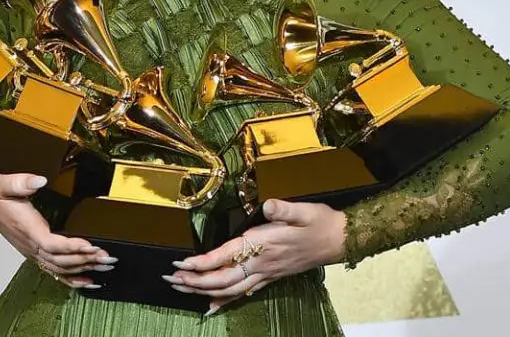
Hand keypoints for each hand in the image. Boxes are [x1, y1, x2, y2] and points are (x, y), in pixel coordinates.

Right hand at [0, 172, 116, 288]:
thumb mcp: (3, 182)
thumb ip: (20, 182)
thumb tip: (39, 180)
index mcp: (27, 228)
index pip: (51, 243)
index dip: (71, 246)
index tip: (90, 245)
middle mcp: (30, 244)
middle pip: (60, 259)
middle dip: (85, 260)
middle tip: (107, 257)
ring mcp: (32, 250)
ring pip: (59, 267)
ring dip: (83, 268)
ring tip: (105, 266)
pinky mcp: (34, 251)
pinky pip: (53, 270)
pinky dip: (70, 278)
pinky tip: (86, 282)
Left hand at [164, 200, 345, 314]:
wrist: (339, 240)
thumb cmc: (319, 222)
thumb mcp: (304, 211)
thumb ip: (284, 208)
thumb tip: (269, 204)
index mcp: (264, 245)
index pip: (226, 256)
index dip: (203, 262)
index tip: (182, 262)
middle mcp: (262, 263)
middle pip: (222, 278)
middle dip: (195, 281)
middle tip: (170, 278)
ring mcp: (266, 273)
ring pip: (229, 288)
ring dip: (203, 290)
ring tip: (181, 288)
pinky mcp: (271, 276)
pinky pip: (243, 292)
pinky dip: (224, 299)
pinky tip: (211, 305)